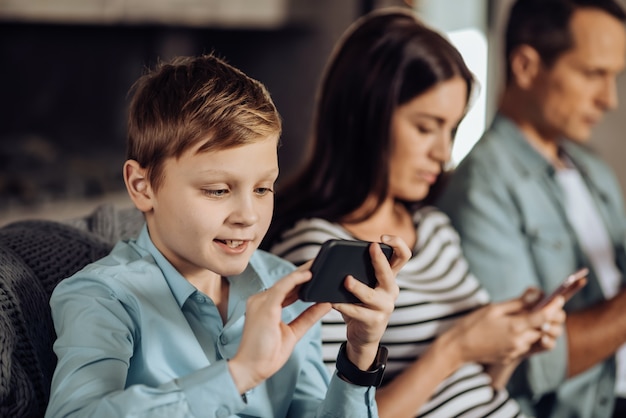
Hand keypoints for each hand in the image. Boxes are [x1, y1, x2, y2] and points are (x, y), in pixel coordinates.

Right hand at [228, 267, 331, 392]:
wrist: (251, 369)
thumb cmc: (266, 355)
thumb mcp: (293, 332)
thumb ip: (308, 316)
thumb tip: (325, 304)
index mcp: (265, 306)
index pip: (286, 289)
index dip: (301, 281)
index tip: (316, 275)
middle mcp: (261, 300)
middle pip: (286, 282)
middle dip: (304, 272)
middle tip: (320, 262)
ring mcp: (261, 302)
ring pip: (286, 282)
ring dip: (303, 272)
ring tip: (318, 264)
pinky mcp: (265, 306)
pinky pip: (282, 287)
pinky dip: (296, 279)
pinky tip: (309, 275)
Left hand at [334, 235, 410, 369]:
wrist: (363, 335)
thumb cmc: (360, 305)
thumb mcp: (365, 286)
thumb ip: (359, 272)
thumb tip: (339, 258)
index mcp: (389, 278)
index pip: (403, 256)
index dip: (397, 243)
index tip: (382, 238)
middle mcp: (391, 291)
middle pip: (388, 273)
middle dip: (380, 259)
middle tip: (371, 247)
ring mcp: (385, 307)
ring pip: (371, 295)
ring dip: (358, 287)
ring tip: (346, 280)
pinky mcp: (375, 321)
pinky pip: (357, 312)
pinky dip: (344, 306)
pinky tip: (332, 302)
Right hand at [444, 287, 564, 365]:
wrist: (458, 348)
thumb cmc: (472, 324)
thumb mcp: (493, 309)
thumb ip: (517, 303)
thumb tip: (536, 294)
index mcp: (515, 327)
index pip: (544, 316)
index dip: (554, 306)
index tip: (558, 298)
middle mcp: (520, 341)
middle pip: (547, 329)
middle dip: (552, 318)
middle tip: (548, 307)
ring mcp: (518, 351)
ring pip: (541, 339)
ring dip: (542, 329)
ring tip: (533, 318)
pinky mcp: (513, 357)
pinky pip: (530, 347)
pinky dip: (531, 337)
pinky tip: (519, 329)